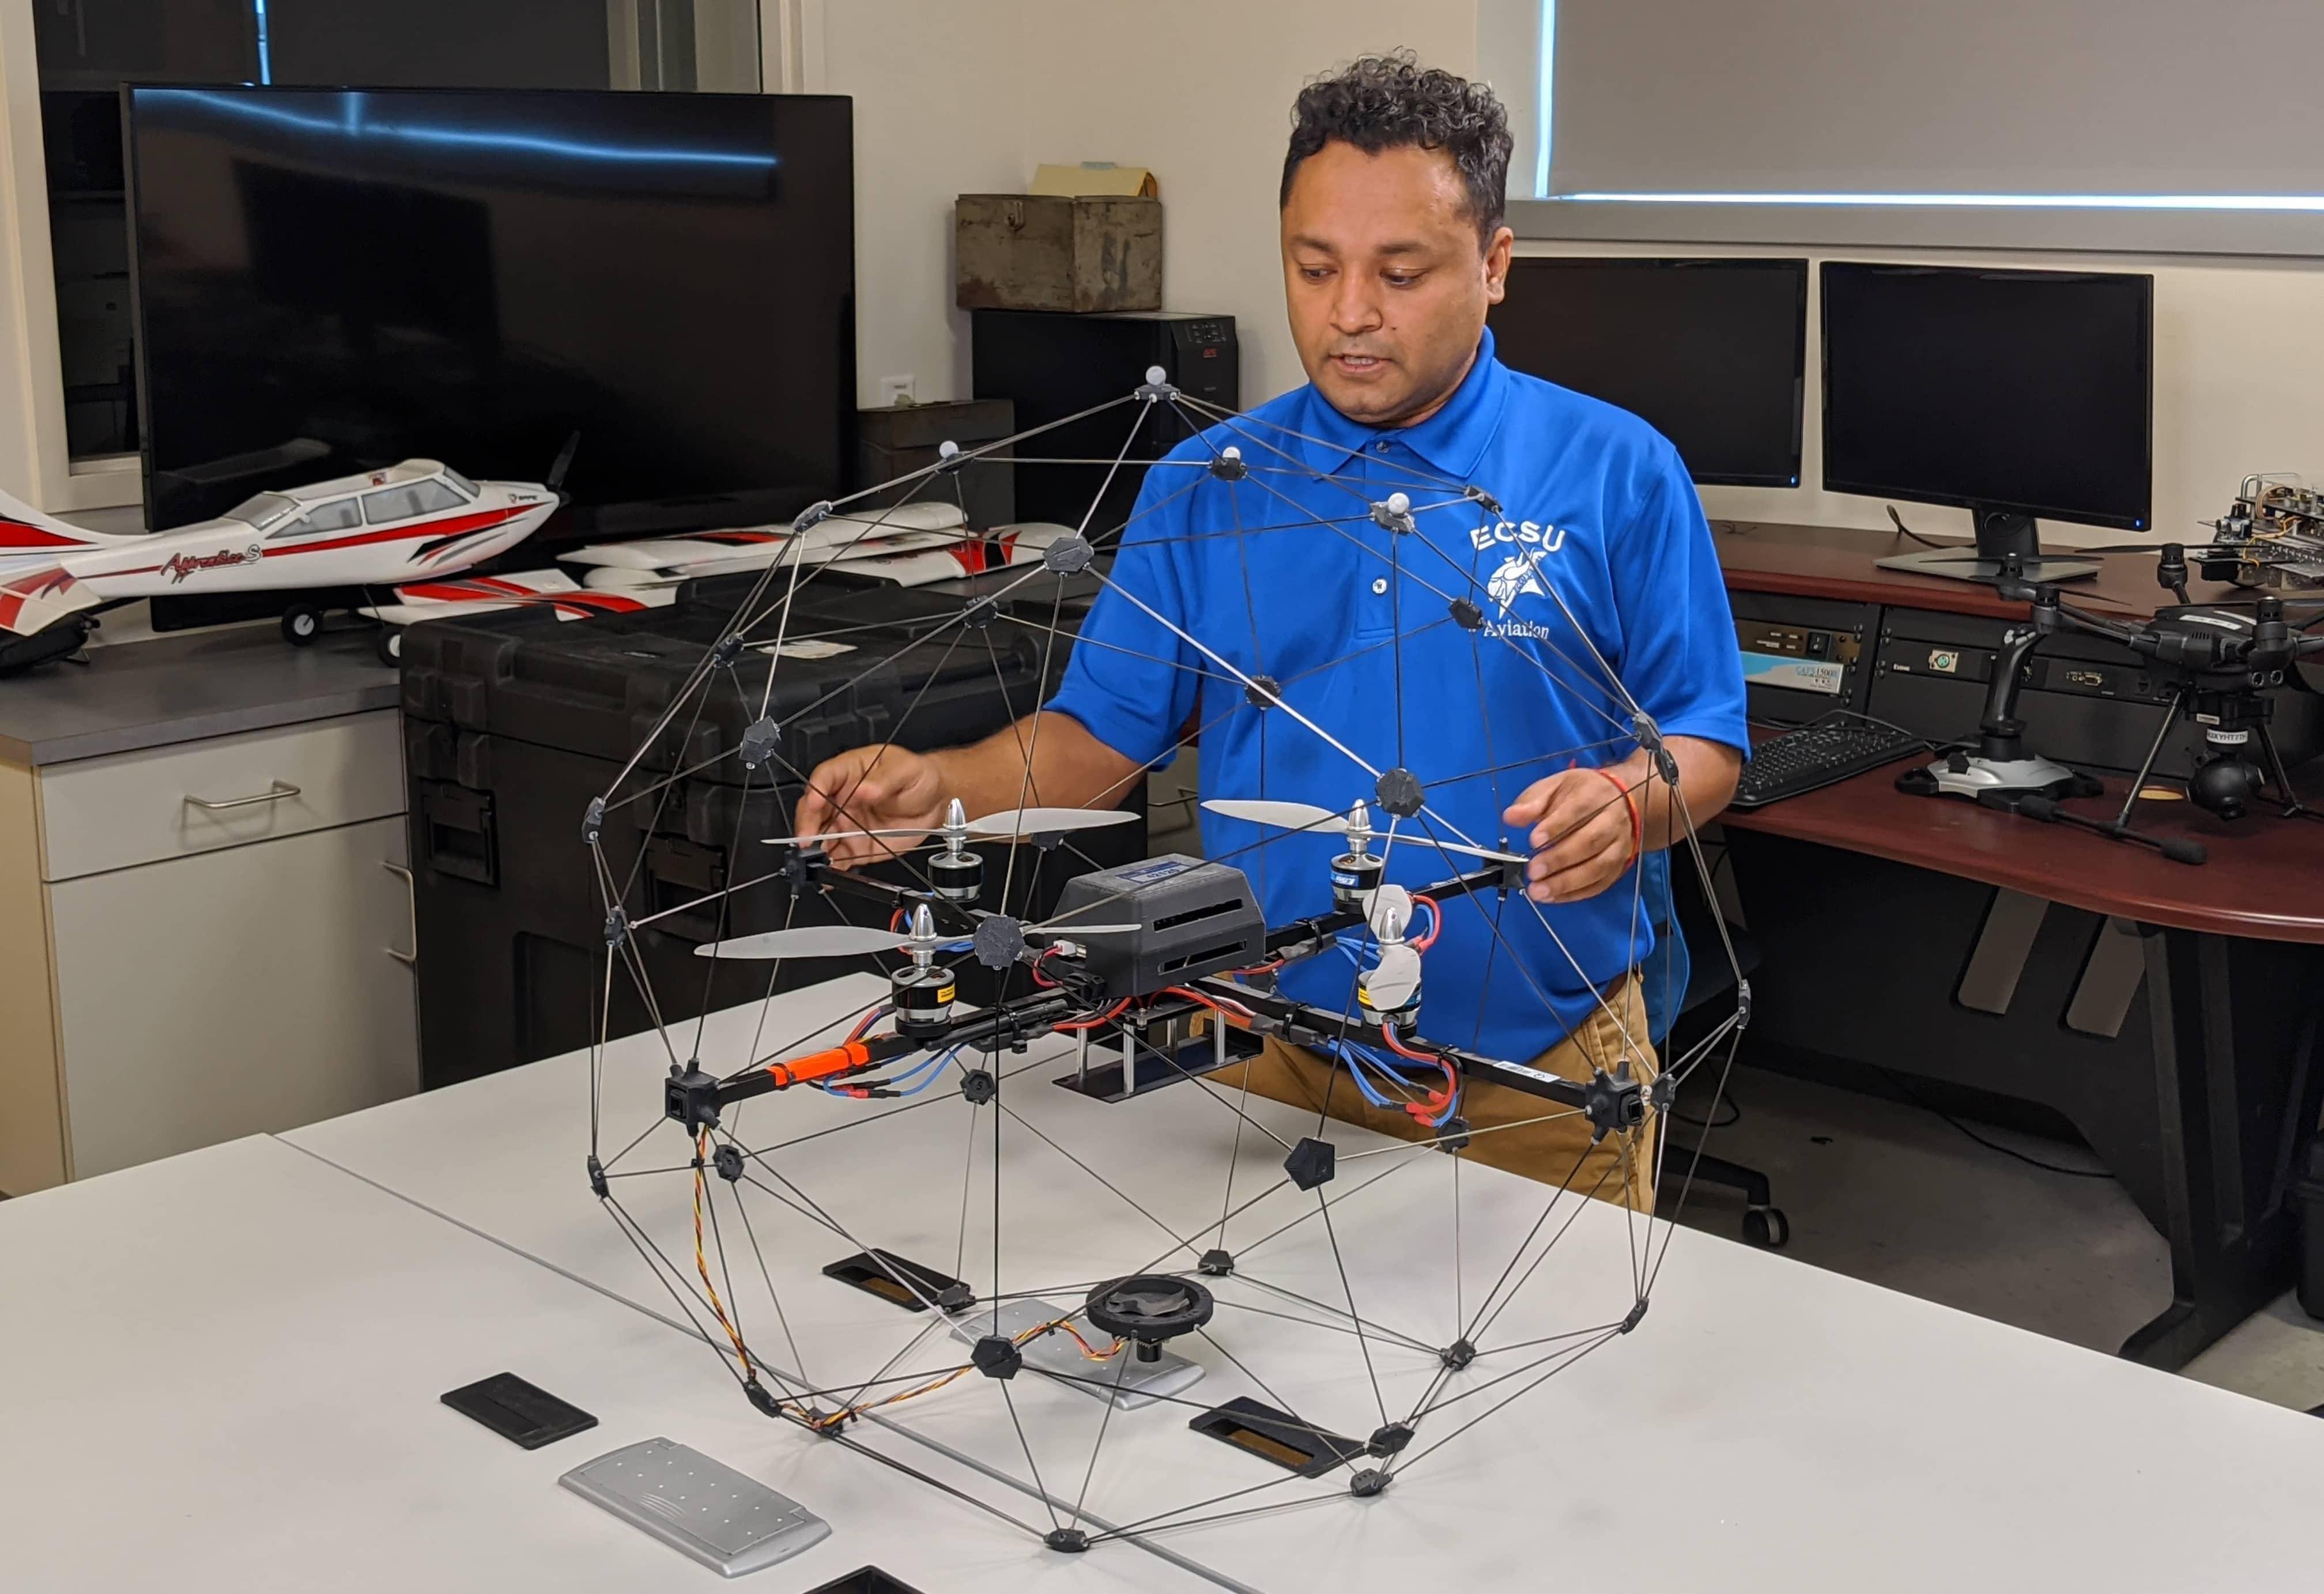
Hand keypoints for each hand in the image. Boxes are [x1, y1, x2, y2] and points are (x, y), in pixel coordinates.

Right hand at [792, 744, 948, 867]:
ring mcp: (846, 824)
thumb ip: (884, 780)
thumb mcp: (906, 770)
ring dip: (814, 850)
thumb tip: (864, 789)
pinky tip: (827, 875)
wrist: (936, 803)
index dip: (816, 791)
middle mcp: (842, 799)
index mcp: (850, 772)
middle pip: (813, 810)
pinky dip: (830, 869)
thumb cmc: (918, 777)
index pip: (824, 777)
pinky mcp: (855, 846)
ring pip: (819, 837)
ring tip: (815, 860)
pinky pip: (837, 858)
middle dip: (807, 825)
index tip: (815, 803)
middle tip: (808, 839)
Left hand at [1502, 766, 1639, 903]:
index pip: (1578, 810)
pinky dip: (1574, 894)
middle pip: (1590, 842)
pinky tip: (1551, 896)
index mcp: (1595, 795)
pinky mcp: (1616, 867)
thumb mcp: (1555, 786)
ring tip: (1538, 890)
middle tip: (1533, 870)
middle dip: (1560, 859)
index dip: (1556, 826)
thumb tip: (1511, 817)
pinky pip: (1598, 884)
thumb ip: (1532, 801)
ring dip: (1566, 883)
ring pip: (1597, 867)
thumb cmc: (1581, 794)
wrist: (1622, 800)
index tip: (1534, 839)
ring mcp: (1618, 847)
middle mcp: (1612, 822)